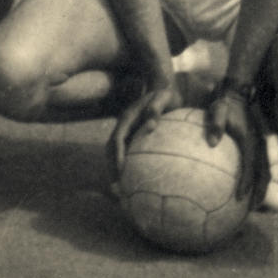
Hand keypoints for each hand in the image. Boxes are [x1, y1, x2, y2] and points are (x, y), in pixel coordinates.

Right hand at [106, 78, 184, 192]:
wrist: (162, 82)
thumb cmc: (166, 91)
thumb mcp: (163, 96)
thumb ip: (156, 108)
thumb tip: (152, 124)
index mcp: (127, 118)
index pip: (116, 141)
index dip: (116, 159)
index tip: (120, 176)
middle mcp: (124, 126)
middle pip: (111, 151)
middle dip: (112, 171)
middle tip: (118, 194)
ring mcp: (127, 131)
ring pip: (116, 154)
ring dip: (117, 172)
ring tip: (124, 194)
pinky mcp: (134, 136)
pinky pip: (127, 153)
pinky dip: (127, 168)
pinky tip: (139, 183)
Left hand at [205, 85, 268, 206]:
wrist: (239, 92)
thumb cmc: (225, 102)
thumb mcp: (218, 109)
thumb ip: (215, 124)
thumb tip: (211, 142)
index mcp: (250, 141)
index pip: (251, 167)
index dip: (247, 184)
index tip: (241, 199)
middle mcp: (259, 145)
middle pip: (264, 174)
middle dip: (260, 193)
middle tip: (251, 209)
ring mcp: (262, 145)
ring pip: (266, 171)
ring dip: (262, 188)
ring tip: (252, 203)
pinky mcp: (259, 145)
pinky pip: (261, 165)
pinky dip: (258, 178)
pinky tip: (246, 186)